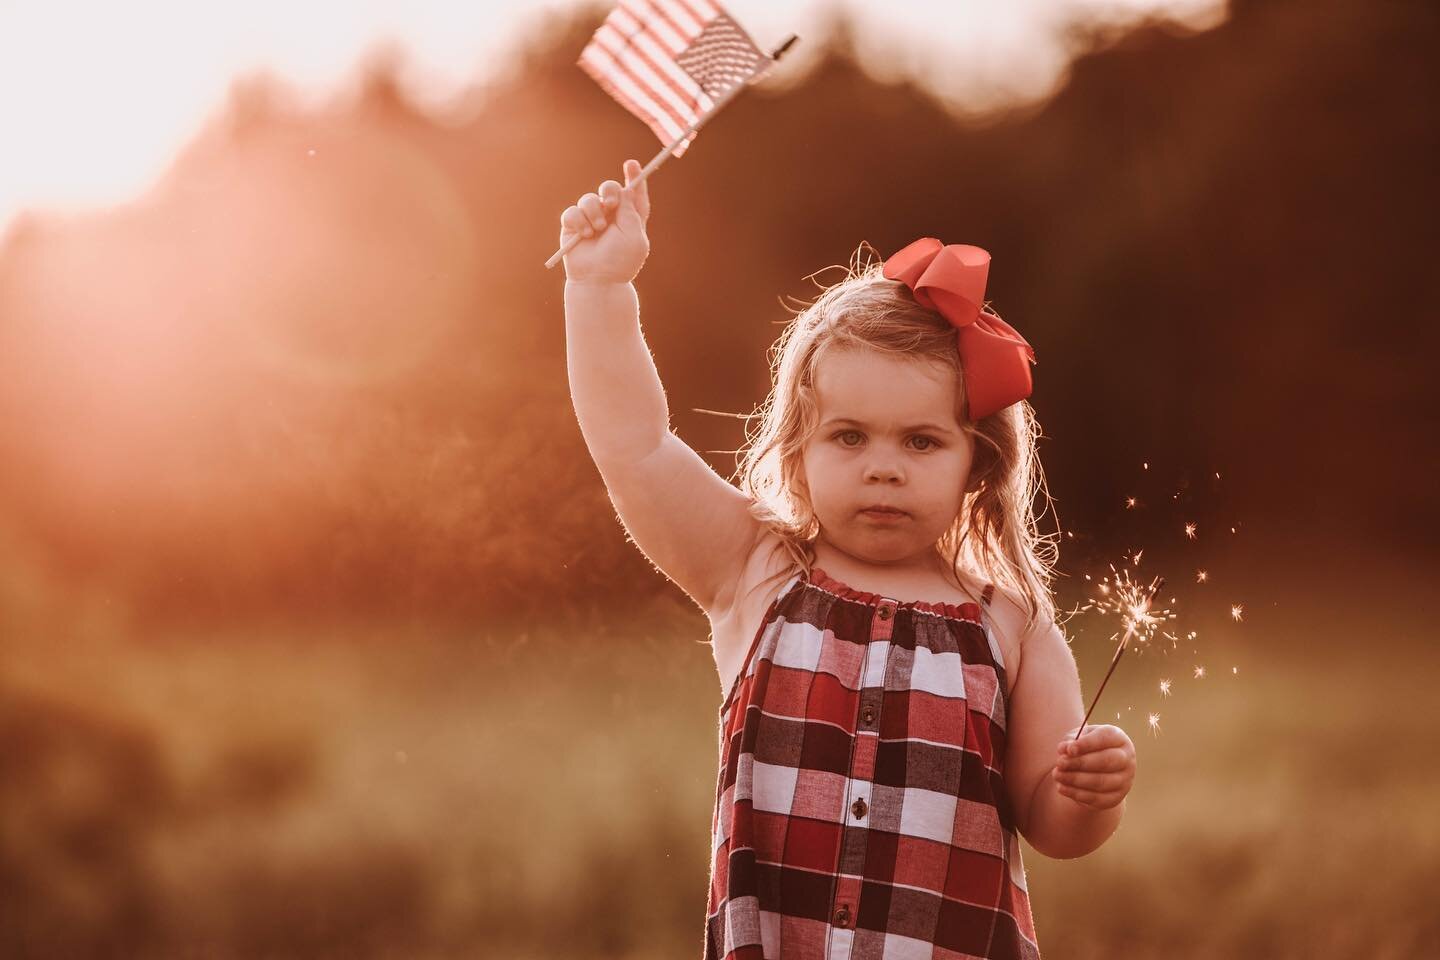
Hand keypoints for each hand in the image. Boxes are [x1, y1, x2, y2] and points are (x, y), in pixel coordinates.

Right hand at [560, 158, 650, 282]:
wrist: (598, 280)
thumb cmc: (620, 261)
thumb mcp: (633, 234)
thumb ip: (630, 210)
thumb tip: (624, 190)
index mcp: (630, 218)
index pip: (633, 194)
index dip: (634, 177)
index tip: (631, 164)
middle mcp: (611, 217)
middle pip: (609, 188)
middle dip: (609, 190)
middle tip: (610, 203)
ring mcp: (590, 220)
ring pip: (589, 199)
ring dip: (593, 213)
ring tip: (596, 231)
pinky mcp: (573, 226)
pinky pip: (572, 212)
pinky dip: (578, 221)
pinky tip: (584, 234)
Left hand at [1052, 724, 1134, 809]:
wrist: (1097, 771)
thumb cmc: (1087, 748)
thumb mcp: (1079, 739)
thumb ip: (1071, 741)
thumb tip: (1064, 749)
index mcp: (1118, 738)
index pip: (1105, 738)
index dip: (1087, 744)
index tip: (1069, 749)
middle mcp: (1126, 759)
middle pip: (1106, 761)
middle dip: (1080, 762)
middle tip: (1060, 762)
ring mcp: (1124, 780)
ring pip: (1101, 781)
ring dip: (1075, 779)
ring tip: (1057, 775)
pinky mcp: (1116, 798)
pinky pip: (1096, 798)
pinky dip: (1076, 793)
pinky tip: (1061, 787)